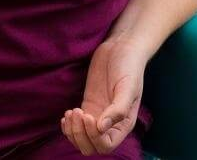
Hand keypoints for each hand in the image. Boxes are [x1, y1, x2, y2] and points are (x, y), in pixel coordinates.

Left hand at [62, 37, 145, 155]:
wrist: (121, 48)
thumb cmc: (129, 67)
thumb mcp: (128, 87)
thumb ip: (117, 109)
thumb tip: (101, 128)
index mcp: (124, 124)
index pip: (106, 146)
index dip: (94, 137)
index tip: (89, 115)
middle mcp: (111, 124)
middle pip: (91, 147)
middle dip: (80, 135)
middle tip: (78, 112)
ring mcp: (98, 117)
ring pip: (81, 139)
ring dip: (72, 131)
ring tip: (72, 112)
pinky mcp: (88, 107)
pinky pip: (75, 127)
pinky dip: (68, 126)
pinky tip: (67, 114)